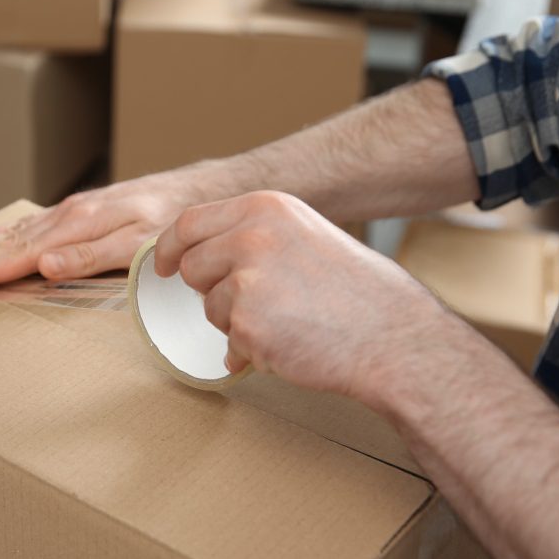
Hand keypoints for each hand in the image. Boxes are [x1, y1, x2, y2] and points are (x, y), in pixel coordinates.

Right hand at [0, 169, 216, 290]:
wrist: (192, 192)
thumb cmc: (169, 224)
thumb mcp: (138, 245)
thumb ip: (92, 256)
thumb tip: (45, 266)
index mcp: (77, 227)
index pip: (21, 256)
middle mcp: (67, 216)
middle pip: (9, 244)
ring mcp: (70, 212)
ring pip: (15, 233)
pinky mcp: (77, 212)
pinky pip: (30, 225)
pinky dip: (4, 235)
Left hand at [154, 191, 457, 410]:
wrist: (394, 336)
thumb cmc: (357, 293)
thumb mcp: (303, 236)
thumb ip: (254, 236)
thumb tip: (202, 253)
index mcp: (265, 208)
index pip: (189, 222)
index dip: (170, 247)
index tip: (164, 265)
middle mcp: (251, 235)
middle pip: (191, 265)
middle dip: (211, 290)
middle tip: (257, 303)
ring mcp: (246, 278)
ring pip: (210, 307)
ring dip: (237, 322)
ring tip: (288, 321)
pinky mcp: (246, 322)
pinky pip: (229, 340)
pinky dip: (252, 350)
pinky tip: (291, 342)